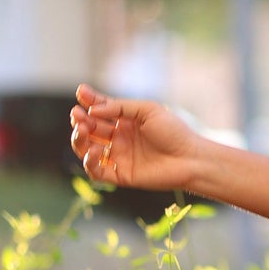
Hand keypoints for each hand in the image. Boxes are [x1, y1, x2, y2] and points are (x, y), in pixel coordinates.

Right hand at [70, 85, 205, 191]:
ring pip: (88, 149)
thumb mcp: (147, 110)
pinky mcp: (121, 175)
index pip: (100, 110)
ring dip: (80, 140)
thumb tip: (93, 110)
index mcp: (126, 121)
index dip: (89, 102)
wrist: (191, 158)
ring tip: (83, 131)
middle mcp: (120, 138)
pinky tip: (94, 151)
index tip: (80, 93)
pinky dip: (90, 162)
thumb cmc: (174, 131)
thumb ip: (120, 107)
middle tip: (78, 115)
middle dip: (81, 121)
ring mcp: (119, 157)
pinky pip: (97, 171)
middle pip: (91, 129)